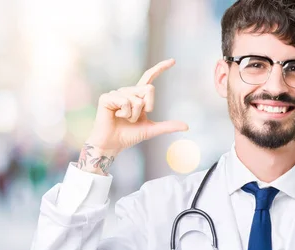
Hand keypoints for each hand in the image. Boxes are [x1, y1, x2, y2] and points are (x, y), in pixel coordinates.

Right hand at [78, 59, 187, 174]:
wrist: (113, 144)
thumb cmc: (130, 136)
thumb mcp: (151, 129)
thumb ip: (168, 126)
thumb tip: (187, 126)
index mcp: (137, 96)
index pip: (150, 77)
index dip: (161, 68)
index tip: (173, 60)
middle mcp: (128, 91)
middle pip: (150, 89)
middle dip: (147, 108)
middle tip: (134, 118)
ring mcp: (117, 93)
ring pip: (138, 100)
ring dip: (134, 115)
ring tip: (123, 119)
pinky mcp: (107, 97)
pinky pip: (126, 102)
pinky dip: (125, 113)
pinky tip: (116, 116)